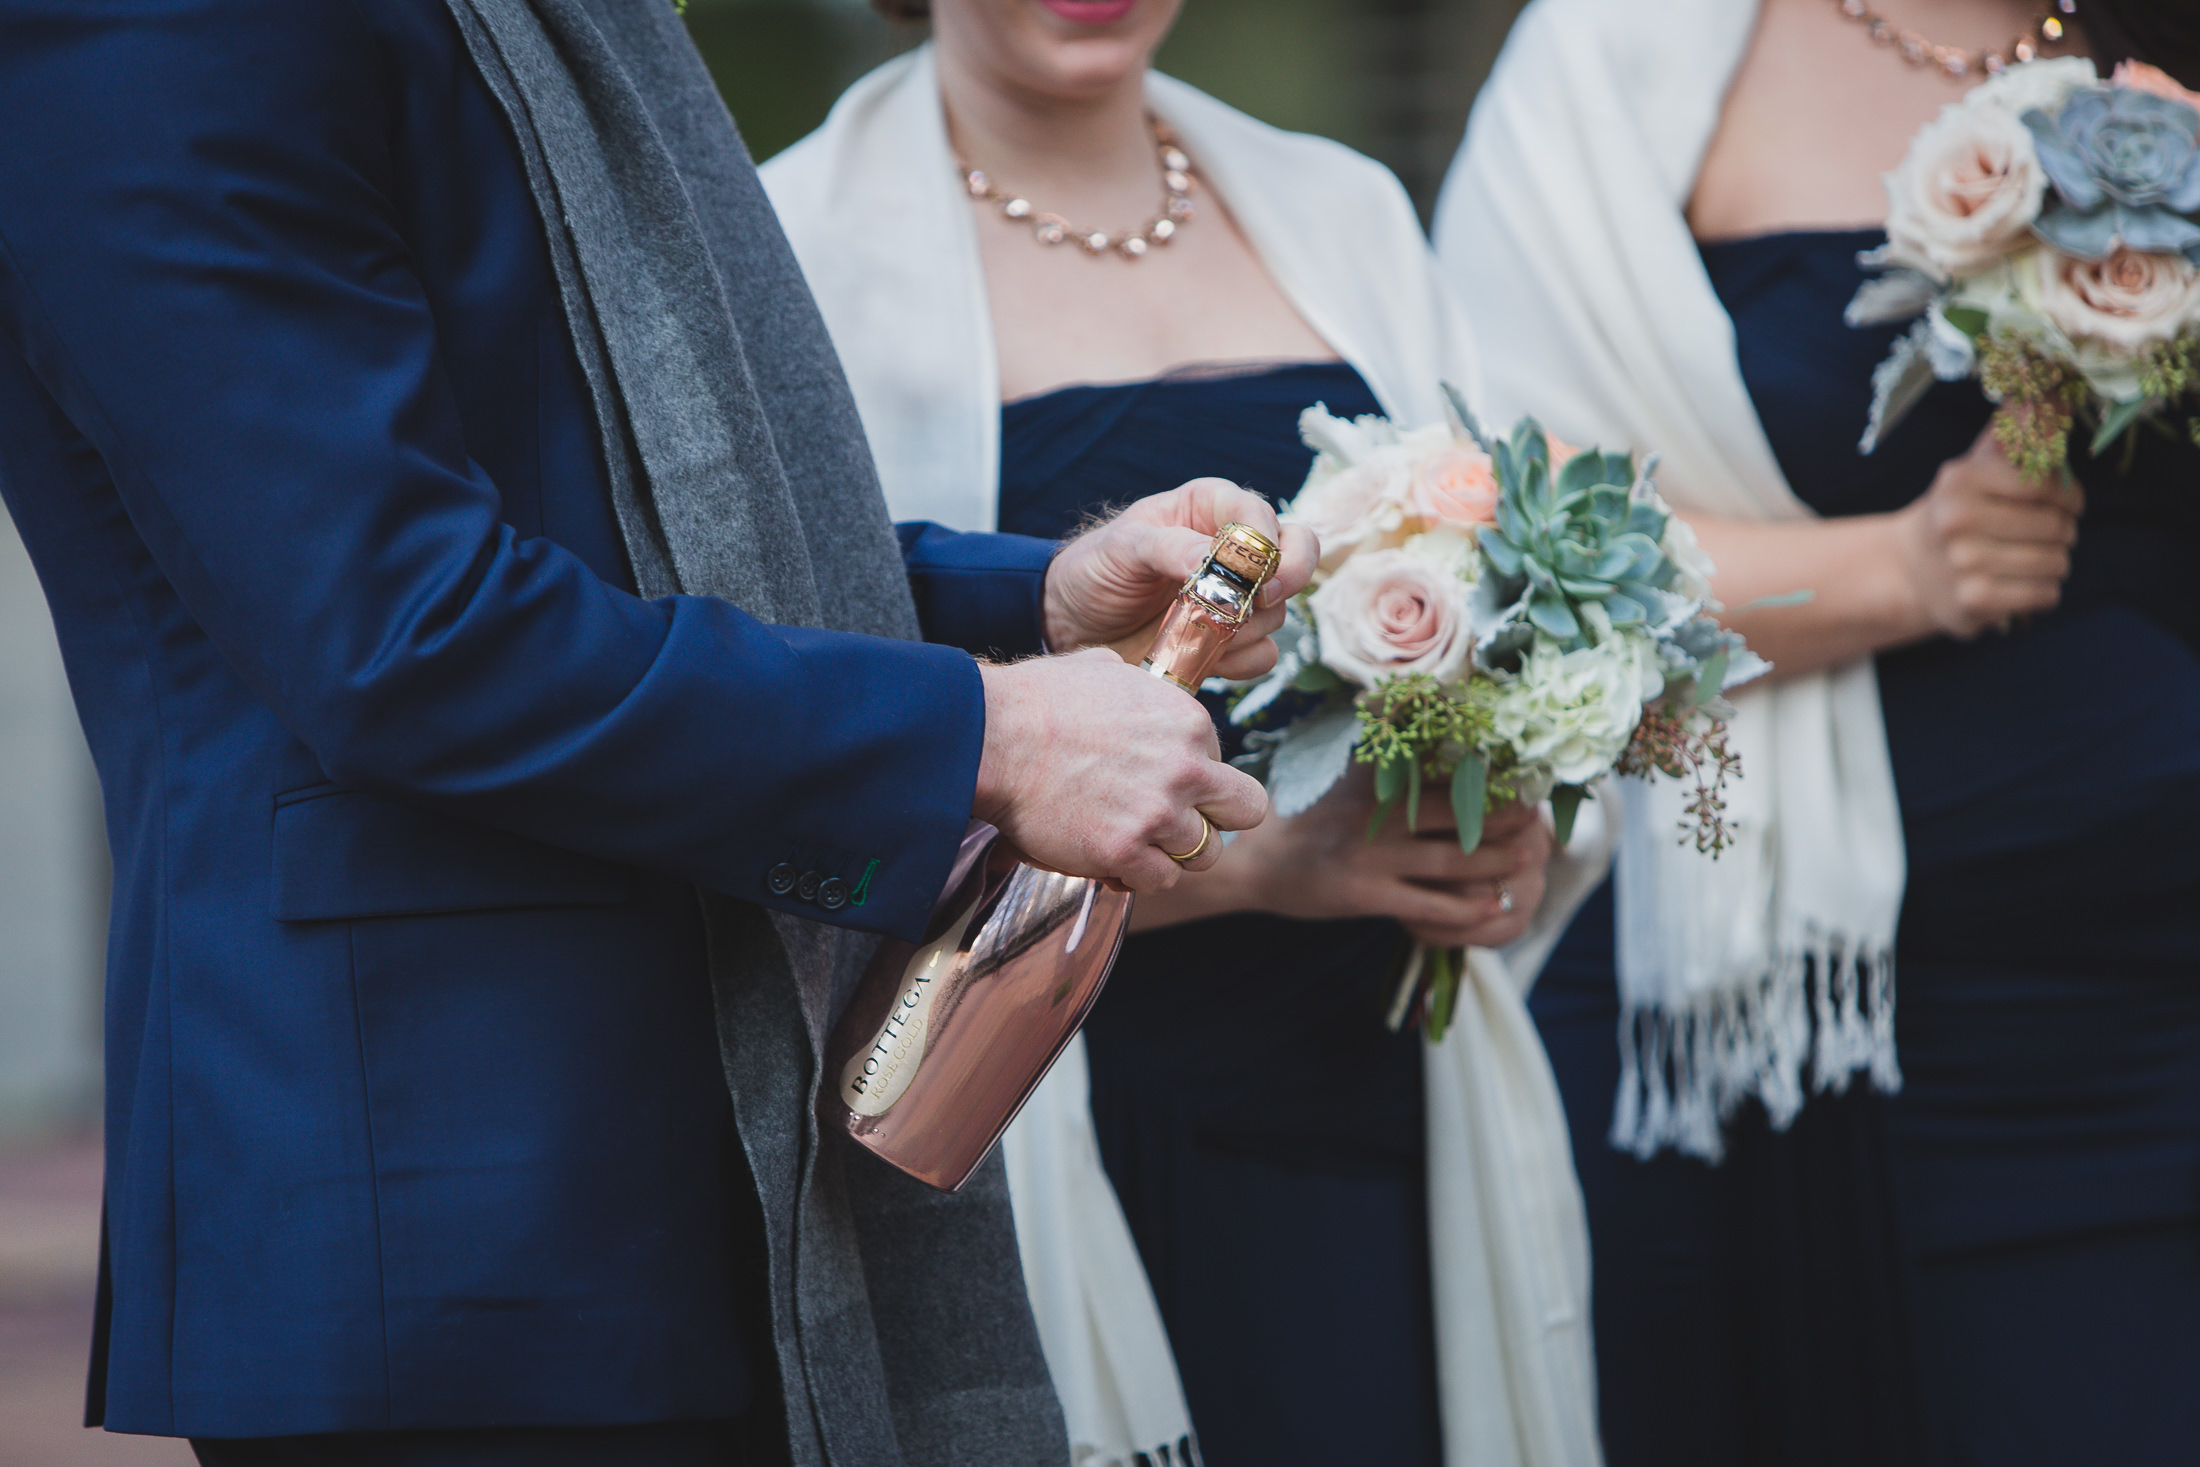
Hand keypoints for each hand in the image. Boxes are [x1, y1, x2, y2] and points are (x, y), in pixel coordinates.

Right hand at [972, 649, 1270, 893]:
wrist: (990, 738)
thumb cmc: (1037, 701)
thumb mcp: (1103, 670)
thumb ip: (1139, 687)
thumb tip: (1137, 687)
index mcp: (1189, 721)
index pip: (1225, 764)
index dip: (1195, 779)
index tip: (1160, 783)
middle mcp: (1186, 767)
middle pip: (1245, 812)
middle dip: (1216, 819)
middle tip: (1177, 823)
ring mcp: (1158, 813)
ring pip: (1205, 854)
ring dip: (1172, 852)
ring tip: (1135, 841)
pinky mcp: (1124, 850)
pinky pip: (1160, 880)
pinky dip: (1138, 876)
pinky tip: (1112, 860)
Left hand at [1041, 477, 1317, 680]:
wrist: (1073, 625)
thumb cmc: (1095, 570)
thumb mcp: (1122, 548)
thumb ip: (1169, 546)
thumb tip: (1216, 559)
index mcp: (1210, 509)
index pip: (1261, 515)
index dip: (1266, 542)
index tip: (1252, 572)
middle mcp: (1234, 549)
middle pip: (1297, 554)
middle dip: (1287, 580)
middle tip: (1259, 601)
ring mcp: (1238, 597)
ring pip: (1279, 611)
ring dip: (1245, 628)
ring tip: (1194, 632)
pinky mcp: (1233, 641)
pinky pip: (1265, 654)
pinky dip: (1241, 661)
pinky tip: (1205, 659)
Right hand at [1148, 766, 1551, 946]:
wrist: (1255, 861)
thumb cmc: (1310, 819)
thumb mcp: (1346, 779)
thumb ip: (1389, 764)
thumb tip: (1439, 735)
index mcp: (1374, 779)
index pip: (1445, 771)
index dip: (1493, 776)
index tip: (1529, 779)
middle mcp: (1377, 813)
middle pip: (1460, 813)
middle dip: (1508, 820)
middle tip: (1542, 823)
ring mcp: (1373, 856)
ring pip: (1454, 860)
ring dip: (1499, 863)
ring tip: (1529, 862)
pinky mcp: (1365, 895)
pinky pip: (1429, 905)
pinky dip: (1467, 909)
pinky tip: (1494, 907)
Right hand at [1892, 427, 2080, 638]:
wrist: (1905, 571)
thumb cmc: (1955, 513)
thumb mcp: (1974, 469)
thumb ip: (2012, 435)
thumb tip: (2049, 393)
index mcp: (1960, 480)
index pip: (2046, 485)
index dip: (2067, 496)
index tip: (2059, 503)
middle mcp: (1956, 521)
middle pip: (2056, 527)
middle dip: (2060, 532)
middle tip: (2039, 535)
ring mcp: (1963, 564)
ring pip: (2056, 563)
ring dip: (2052, 563)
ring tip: (2025, 559)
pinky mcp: (1973, 601)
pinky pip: (2045, 593)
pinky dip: (2041, 590)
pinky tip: (2018, 584)